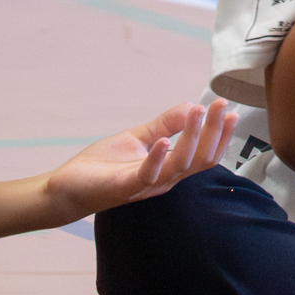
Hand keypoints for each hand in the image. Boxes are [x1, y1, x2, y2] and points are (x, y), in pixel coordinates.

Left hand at [45, 101, 235, 217]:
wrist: (67, 189)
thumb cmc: (102, 166)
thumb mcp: (139, 137)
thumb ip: (166, 123)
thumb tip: (193, 105)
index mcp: (170, 168)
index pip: (205, 153)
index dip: (220, 133)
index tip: (228, 108)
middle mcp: (165, 179)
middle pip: (201, 159)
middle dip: (214, 131)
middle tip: (221, 105)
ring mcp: (147, 185)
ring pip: (180, 165)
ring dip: (192, 137)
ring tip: (198, 112)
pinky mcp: (125, 187)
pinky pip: (147, 174)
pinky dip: (157, 157)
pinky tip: (163, 140)